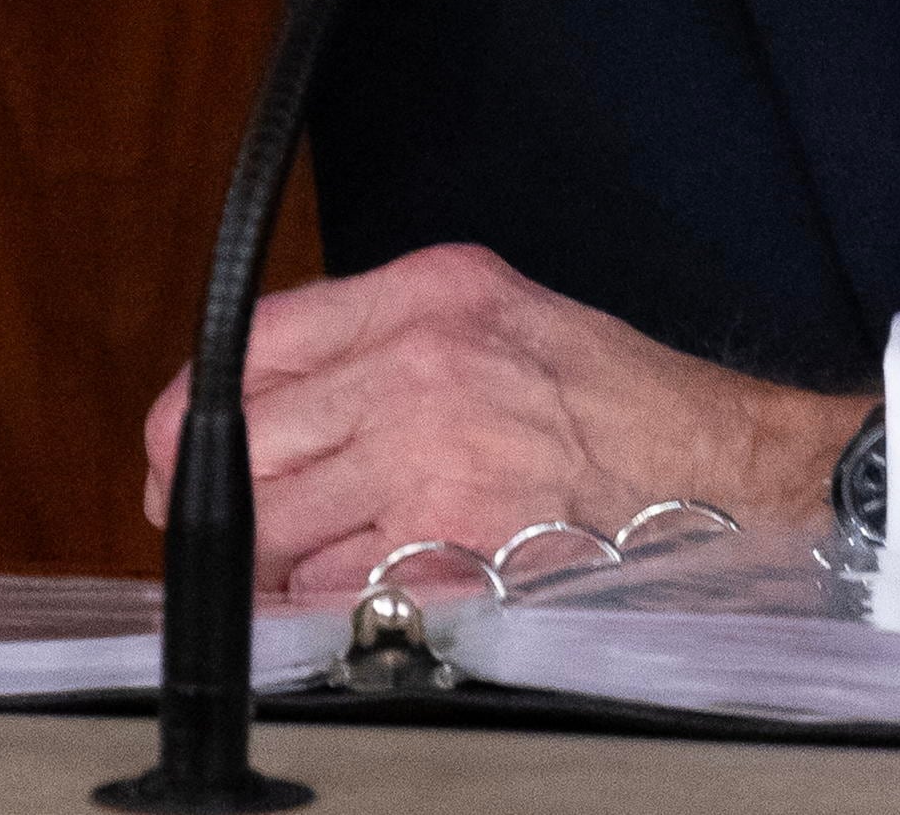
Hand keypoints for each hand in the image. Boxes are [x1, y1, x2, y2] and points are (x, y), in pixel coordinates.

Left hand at [141, 243, 873, 596]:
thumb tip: (261, 399)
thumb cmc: (620, 402)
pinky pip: (331, 595)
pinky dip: (327, 606)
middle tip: (223, 529)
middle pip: (242, 442)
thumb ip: (385, 335)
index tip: (176, 448)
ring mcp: (432, 461)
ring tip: (312, 564)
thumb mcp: (499, 314)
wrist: (723, 470)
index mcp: (430, 292)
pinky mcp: (449, 552)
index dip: (191, 410)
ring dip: (274, 562)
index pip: (252, 342)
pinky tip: (366, 592)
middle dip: (215, 500)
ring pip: (274, 528)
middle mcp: (421, 366)